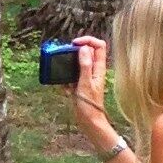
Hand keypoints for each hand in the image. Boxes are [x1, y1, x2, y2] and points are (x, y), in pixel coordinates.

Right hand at [68, 36, 117, 150]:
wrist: (89, 121)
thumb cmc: (90, 105)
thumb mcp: (85, 83)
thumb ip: (85, 65)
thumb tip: (84, 48)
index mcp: (99, 68)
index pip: (98, 45)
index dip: (87, 40)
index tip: (75, 44)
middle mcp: (94, 70)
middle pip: (86, 52)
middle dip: (73, 53)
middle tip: (64, 57)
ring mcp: (86, 77)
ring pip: (76, 63)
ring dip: (68, 66)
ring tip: (63, 75)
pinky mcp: (79, 84)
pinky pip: (70, 76)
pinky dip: (65, 79)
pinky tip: (65, 90)